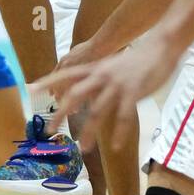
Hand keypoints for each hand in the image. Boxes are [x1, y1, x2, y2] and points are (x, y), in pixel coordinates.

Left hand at [37, 35, 181, 150]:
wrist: (161, 47)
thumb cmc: (139, 58)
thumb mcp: (113, 65)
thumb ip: (99, 76)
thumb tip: (88, 90)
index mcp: (96, 68)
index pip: (67, 74)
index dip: (49, 81)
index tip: (32, 89)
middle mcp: (102, 75)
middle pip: (75, 95)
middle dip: (61, 112)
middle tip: (50, 130)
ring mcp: (117, 84)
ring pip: (97, 110)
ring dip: (89, 131)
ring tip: (83, 147)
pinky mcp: (133, 91)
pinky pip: (123, 116)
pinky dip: (118, 132)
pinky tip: (115, 145)